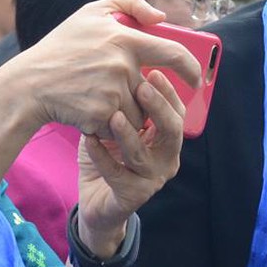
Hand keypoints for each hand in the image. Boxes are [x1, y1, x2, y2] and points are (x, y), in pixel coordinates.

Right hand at [1, 0, 203, 139]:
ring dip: (128, 113)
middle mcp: (121, 66)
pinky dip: (111, 125)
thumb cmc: (62, 47)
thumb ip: (128, 3)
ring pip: (139, 113)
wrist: (29, 84)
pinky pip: (121, 127)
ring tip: (98, 98)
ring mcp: (112, 93)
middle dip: (141, 96)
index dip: (191, 68)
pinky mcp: (101, 117)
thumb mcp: (91, 12)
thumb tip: (160, 17)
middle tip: (115, 90)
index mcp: (124, 39)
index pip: (173, 53)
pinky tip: (90, 111)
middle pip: (151, 90)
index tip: (196, 79)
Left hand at [74, 70, 184, 251]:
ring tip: (113, 115)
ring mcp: (152, 180)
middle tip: (141, 86)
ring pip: (143, 154)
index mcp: (168, 140)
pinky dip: (102, 155)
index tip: (153, 71)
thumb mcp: (119, 126)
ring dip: (128, 133)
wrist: (96, 201)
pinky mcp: (132, 197)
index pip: (177, 113)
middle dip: (158, 108)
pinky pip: (117, 173)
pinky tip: (89, 139)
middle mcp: (167, 160)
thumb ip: (125, 102)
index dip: (168, 93)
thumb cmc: (109, 156)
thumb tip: (123, 64)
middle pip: (172, 131)